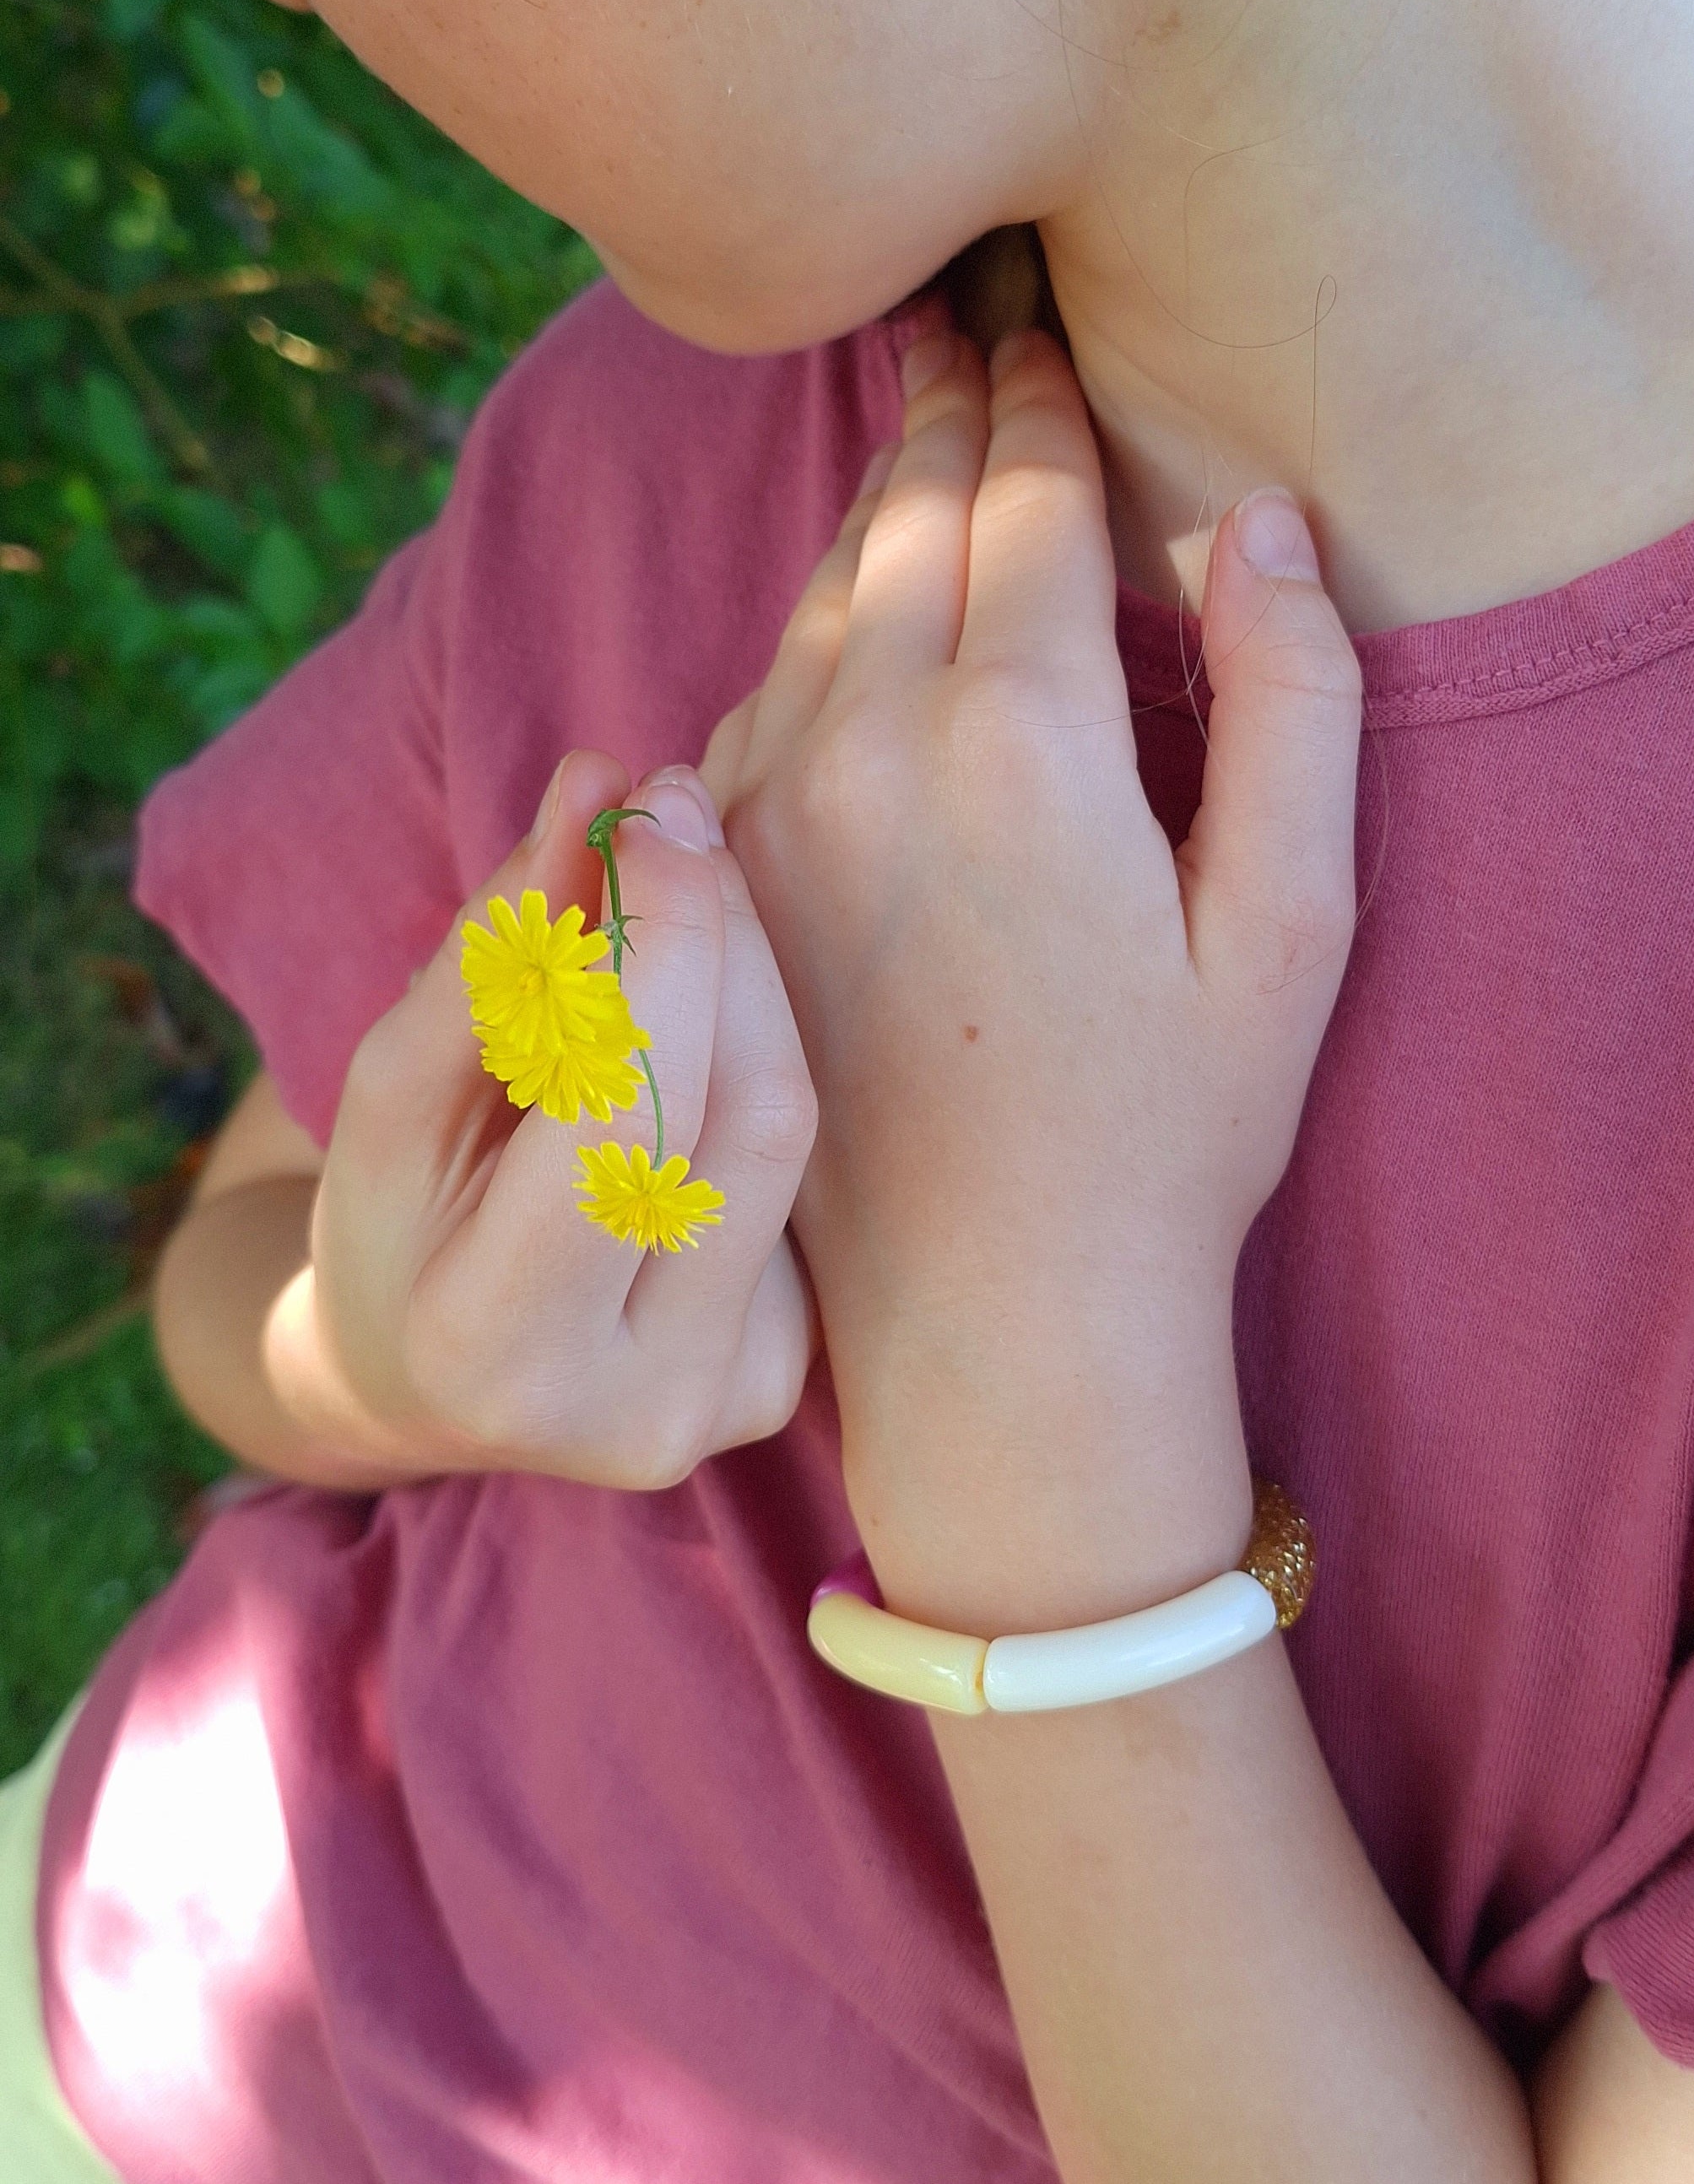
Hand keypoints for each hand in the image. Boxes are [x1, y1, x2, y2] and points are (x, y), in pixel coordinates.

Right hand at [289, 754, 818, 1488]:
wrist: (434, 1383)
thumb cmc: (393, 1222)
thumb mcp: (392, 1094)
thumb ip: (492, 952)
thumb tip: (595, 789)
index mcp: (495, 1344)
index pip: (626, 1114)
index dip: (658, 945)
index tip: (648, 805)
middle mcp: (640, 1405)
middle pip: (747, 1116)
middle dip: (720, 940)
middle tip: (679, 811)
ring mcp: (733, 1401)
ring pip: (793, 1135)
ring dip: (751, 979)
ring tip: (689, 879)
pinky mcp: (789, 1375)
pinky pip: (799, 1171)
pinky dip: (754, 1053)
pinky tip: (709, 990)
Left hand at [713, 332, 1362, 1626]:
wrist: (1000, 1318)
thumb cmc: (1174, 1134)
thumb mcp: (1291, 929)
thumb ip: (1291, 705)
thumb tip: (1267, 521)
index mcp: (1027, 747)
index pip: (1031, 502)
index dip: (1043, 395)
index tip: (1041, 312)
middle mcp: (870, 750)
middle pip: (908, 520)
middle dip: (946, 406)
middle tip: (959, 307)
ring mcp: (767, 814)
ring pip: (821, 596)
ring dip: (874, 502)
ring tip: (910, 417)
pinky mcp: (717, 878)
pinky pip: (762, 691)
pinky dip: (816, 622)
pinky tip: (850, 599)